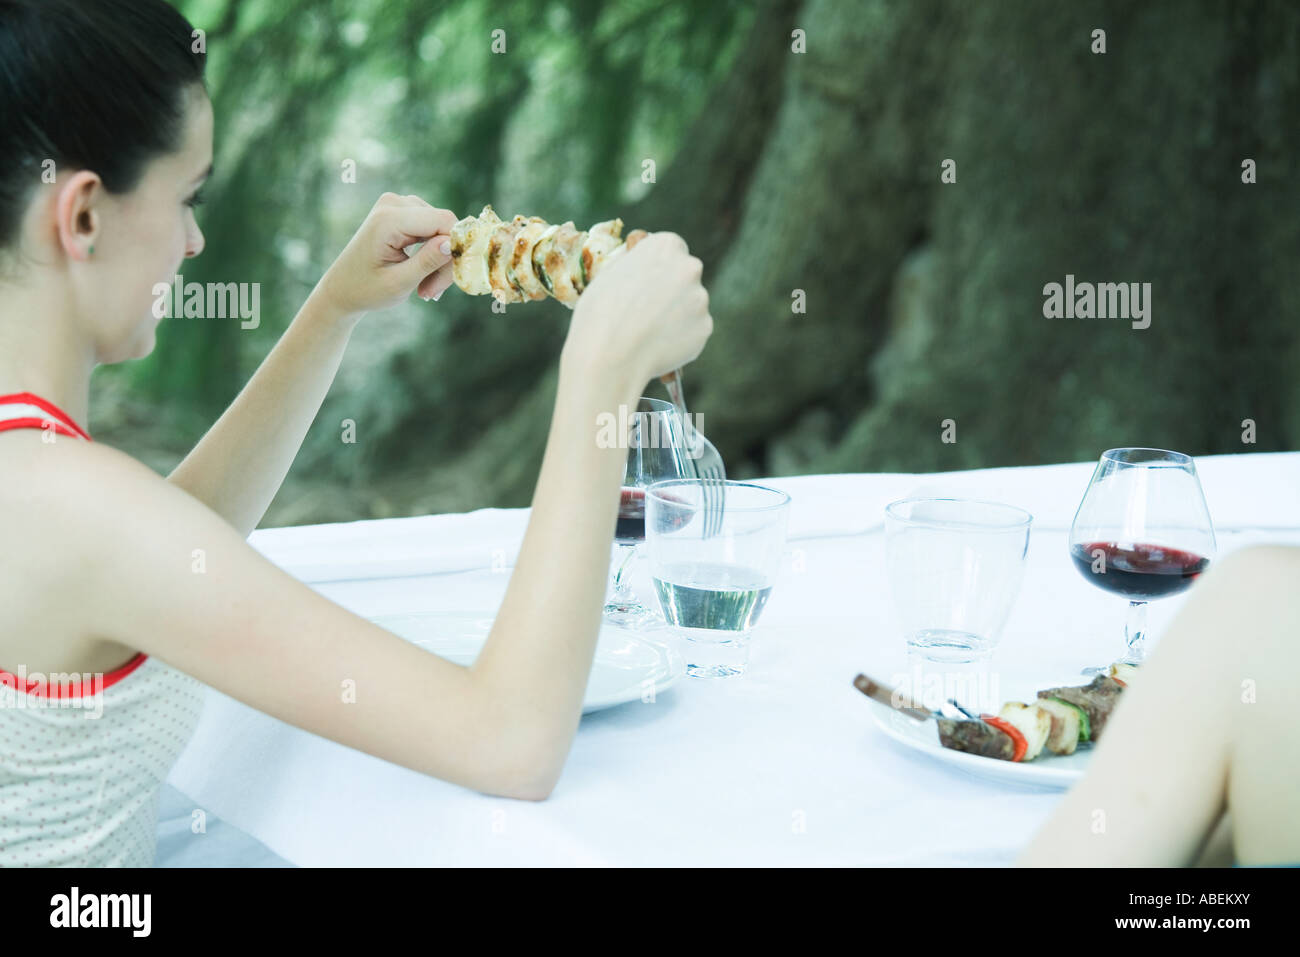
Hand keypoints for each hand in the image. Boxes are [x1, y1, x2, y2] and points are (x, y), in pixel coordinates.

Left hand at [315, 193, 458, 319]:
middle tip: (432, 293)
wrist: (341, 288)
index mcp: (388, 219)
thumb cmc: (365, 290)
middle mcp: (393, 203)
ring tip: (425, 288)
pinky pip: (432, 228)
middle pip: (444, 225)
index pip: (443, 220)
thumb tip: (453, 243)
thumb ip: (427, 262)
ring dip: (440, 260)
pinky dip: (433, 253)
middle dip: (445, 260)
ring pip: (441, 229)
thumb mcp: (399, 283)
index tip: (453, 279)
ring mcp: (397, 204)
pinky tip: (423, 275)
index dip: (457, 247)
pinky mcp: (402, 211)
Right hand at [563, 232, 712, 385]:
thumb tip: (644, 268)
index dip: (659, 267)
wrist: (610, 356)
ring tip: (648, 333)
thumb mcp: (610, 273)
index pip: (671, 249)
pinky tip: (659, 346)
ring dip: (677, 315)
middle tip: (649, 309)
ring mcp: (701, 298)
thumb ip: (636, 266)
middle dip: (672, 289)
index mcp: (665, 246)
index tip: (648, 280)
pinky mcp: (705, 327)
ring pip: (691, 305)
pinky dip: (681, 338)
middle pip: (685, 275)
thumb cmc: (600, 314)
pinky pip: (694, 331)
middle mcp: (690, 267)